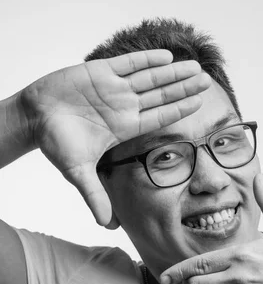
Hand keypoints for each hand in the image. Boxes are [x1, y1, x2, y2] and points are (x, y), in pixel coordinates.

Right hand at [20, 50, 209, 225]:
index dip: (178, 110)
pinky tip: (167, 57)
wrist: (34, 117)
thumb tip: (108, 226)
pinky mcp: (100, 71)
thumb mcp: (77, 171)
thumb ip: (94, 196)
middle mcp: (124, 106)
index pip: (158, 118)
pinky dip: (146, 59)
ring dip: (172, 73)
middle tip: (206, 82)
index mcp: (124, 127)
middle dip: (183, 88)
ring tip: (195, 68)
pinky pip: (128, 63)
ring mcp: (114, 88)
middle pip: (160, 95)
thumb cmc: (56, 142)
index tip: (199, 104)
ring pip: (150, 77)